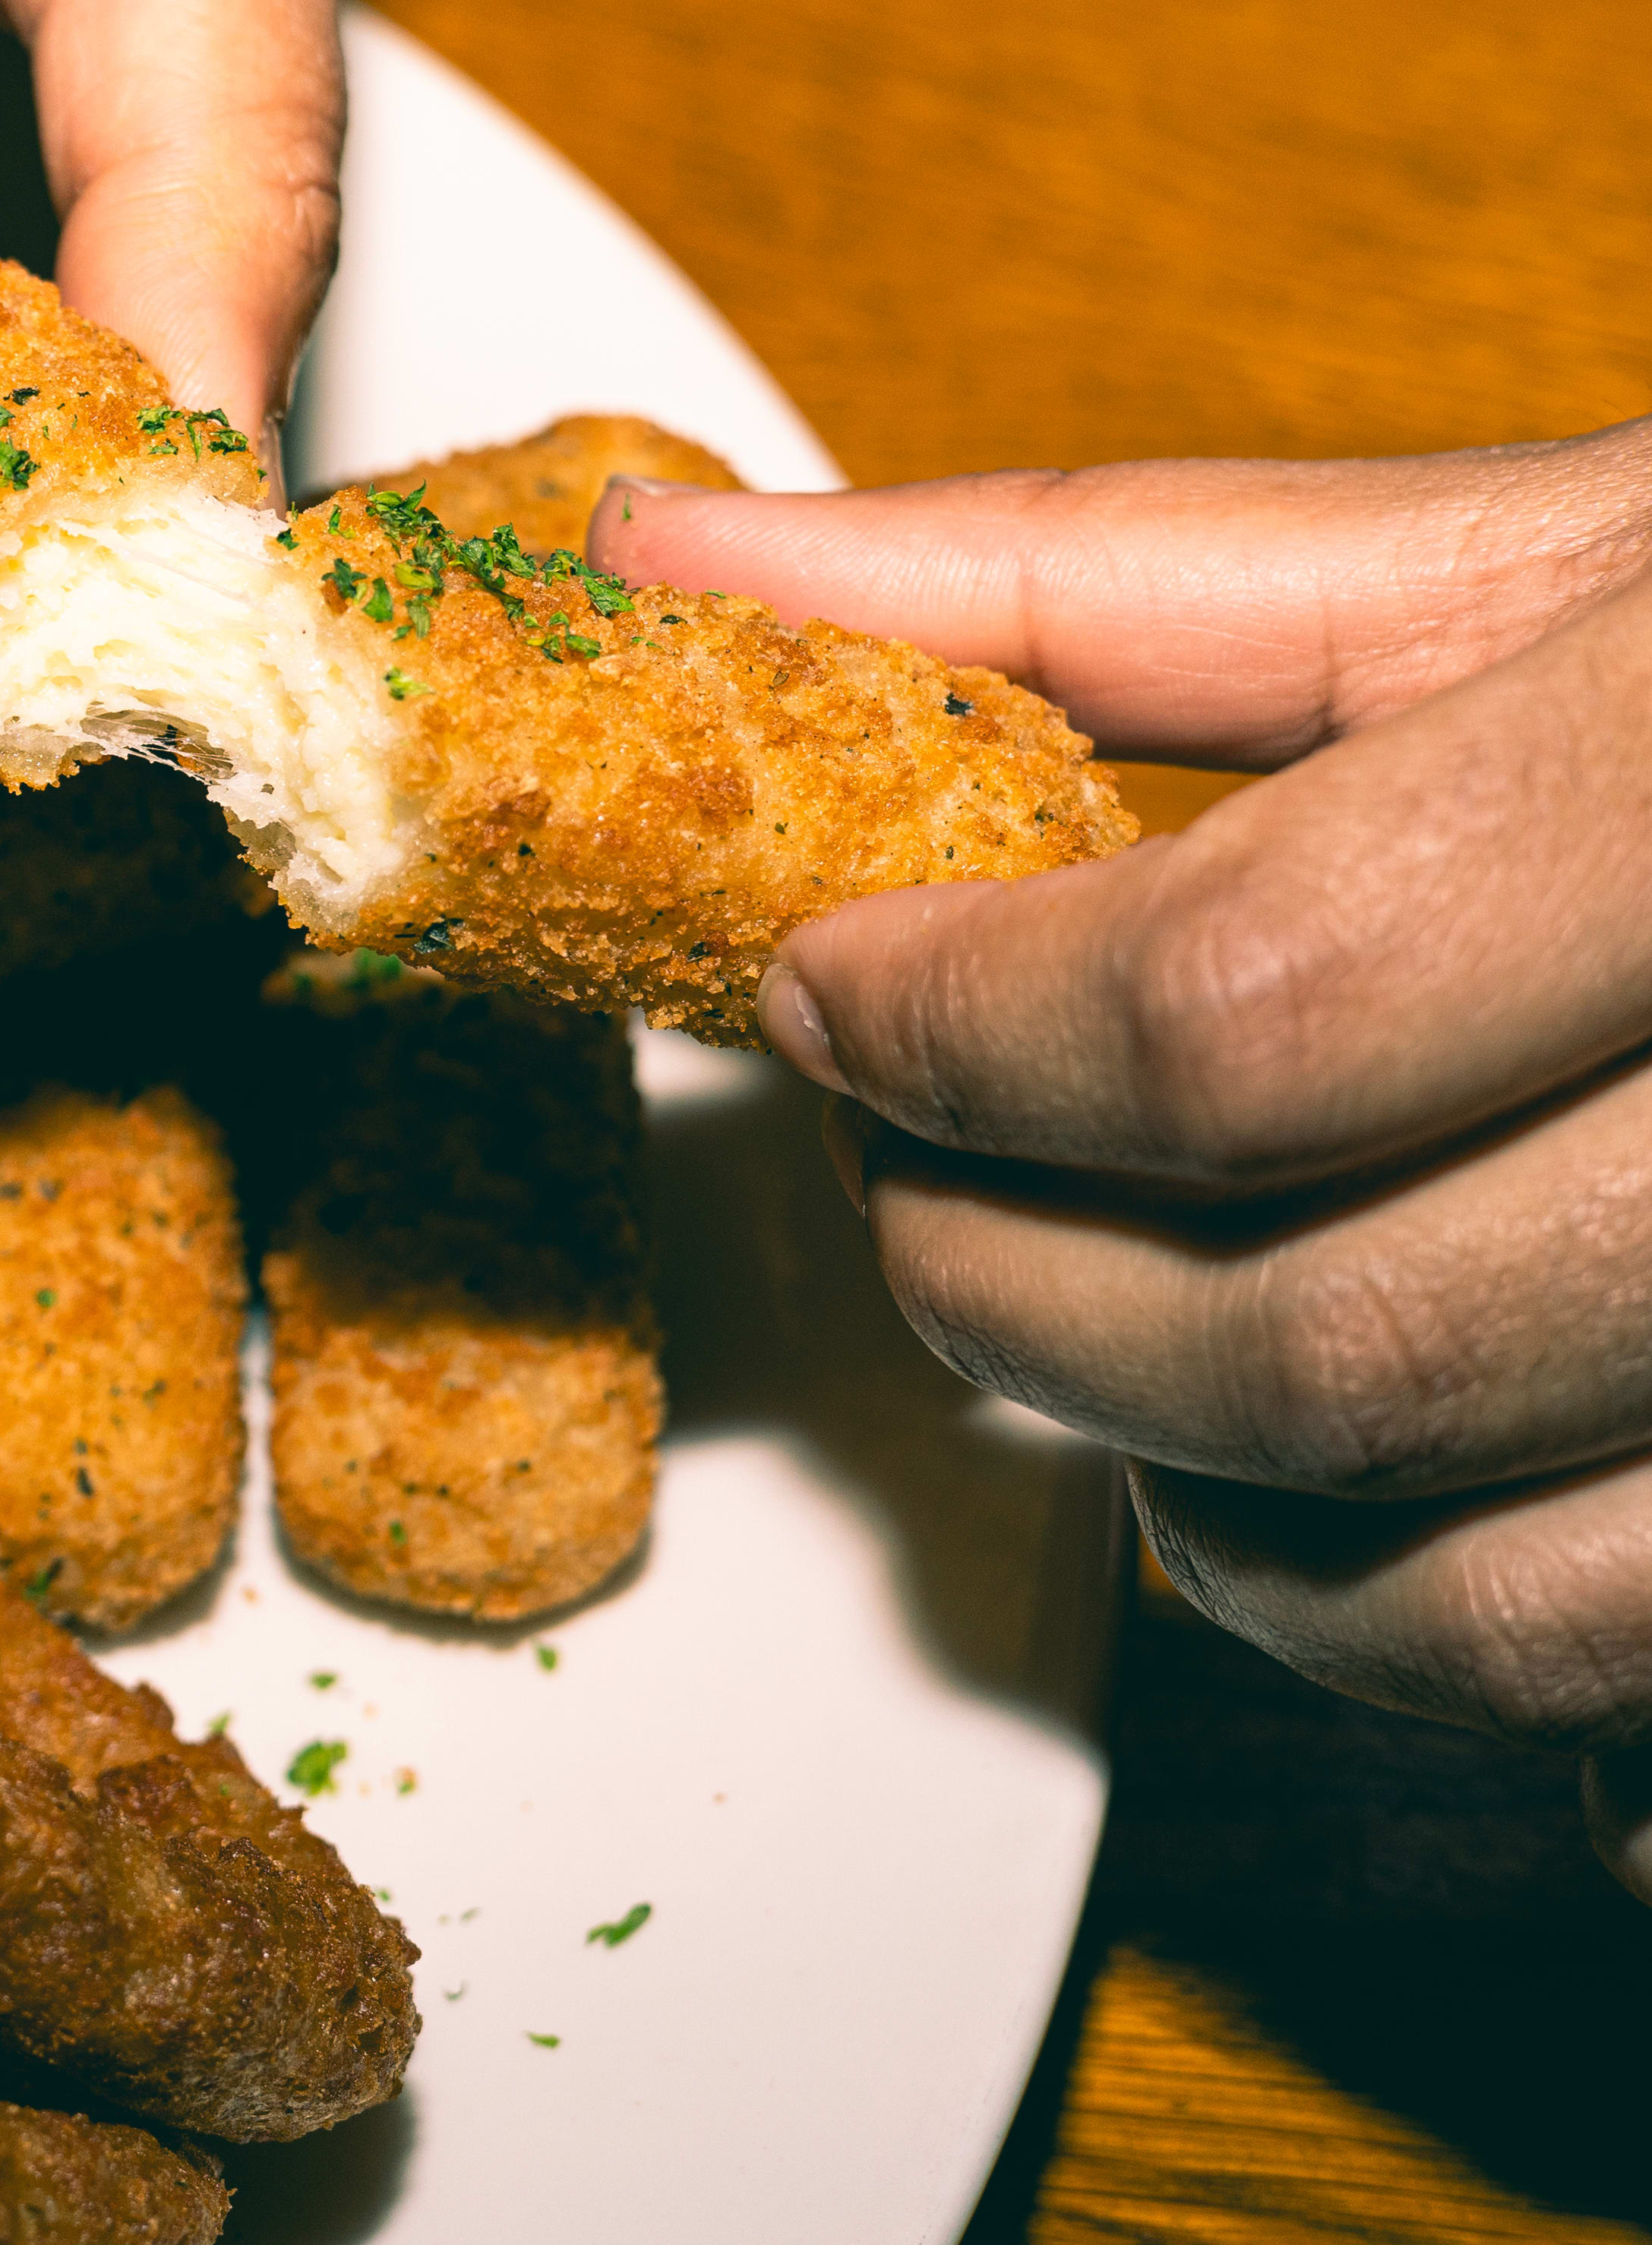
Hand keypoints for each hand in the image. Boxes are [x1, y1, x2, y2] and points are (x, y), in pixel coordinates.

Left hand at [589, 422, 1651, 1900]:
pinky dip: (1494, 1689)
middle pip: (1323, 1344)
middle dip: (1019, 1295)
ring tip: (1130, 1378)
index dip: (948, 1032)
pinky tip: (1422, 1518)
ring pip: (1495, 1615)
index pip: (1233, 1009)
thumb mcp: (1577, 555)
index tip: (829, 997)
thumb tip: (682, 561)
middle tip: (930, 1190)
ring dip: (1219, 1537)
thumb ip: (1102, 578)